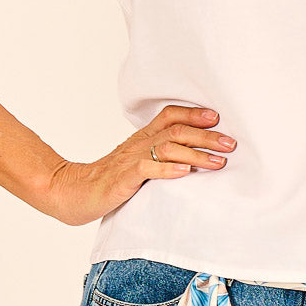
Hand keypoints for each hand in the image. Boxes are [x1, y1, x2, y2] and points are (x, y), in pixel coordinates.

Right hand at [44, 104, 235, 225]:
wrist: (74, 191)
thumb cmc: (111, 180)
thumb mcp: (139, 162)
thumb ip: (162, 155)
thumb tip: (196, 156)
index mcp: (143, 137)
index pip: (170, 115)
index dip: (194, 114)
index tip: (218, 117)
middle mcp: (139, 143)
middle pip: (176, 130)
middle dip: (207, 136)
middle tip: (231, 143)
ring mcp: (131, 160)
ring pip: (168, 147)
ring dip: (196, 154)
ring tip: (218, 162)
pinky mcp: (124, 178)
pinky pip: (147, 169)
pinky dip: (169, 170)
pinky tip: (186, 173)